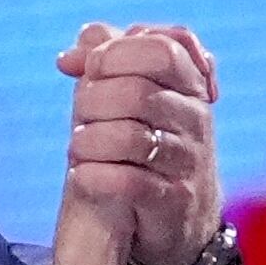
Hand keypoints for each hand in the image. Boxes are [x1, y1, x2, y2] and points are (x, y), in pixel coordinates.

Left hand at [54, 17, 225, 264]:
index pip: (161, 50)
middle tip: (81, 117)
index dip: (116, 54)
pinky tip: (82, 175)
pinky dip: (93, 176)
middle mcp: (195, 118)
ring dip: (88, 141)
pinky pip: (127, 182)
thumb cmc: (140, 140)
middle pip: (136, 93)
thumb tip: (71, 55)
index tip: (94, 70)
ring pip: (130, 138)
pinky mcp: (173, 200)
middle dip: (91, 102)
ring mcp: (188, 160)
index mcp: (188, 83)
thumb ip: (104, 57)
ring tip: (79, 147)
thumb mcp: (125, 91)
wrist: (171, 214)